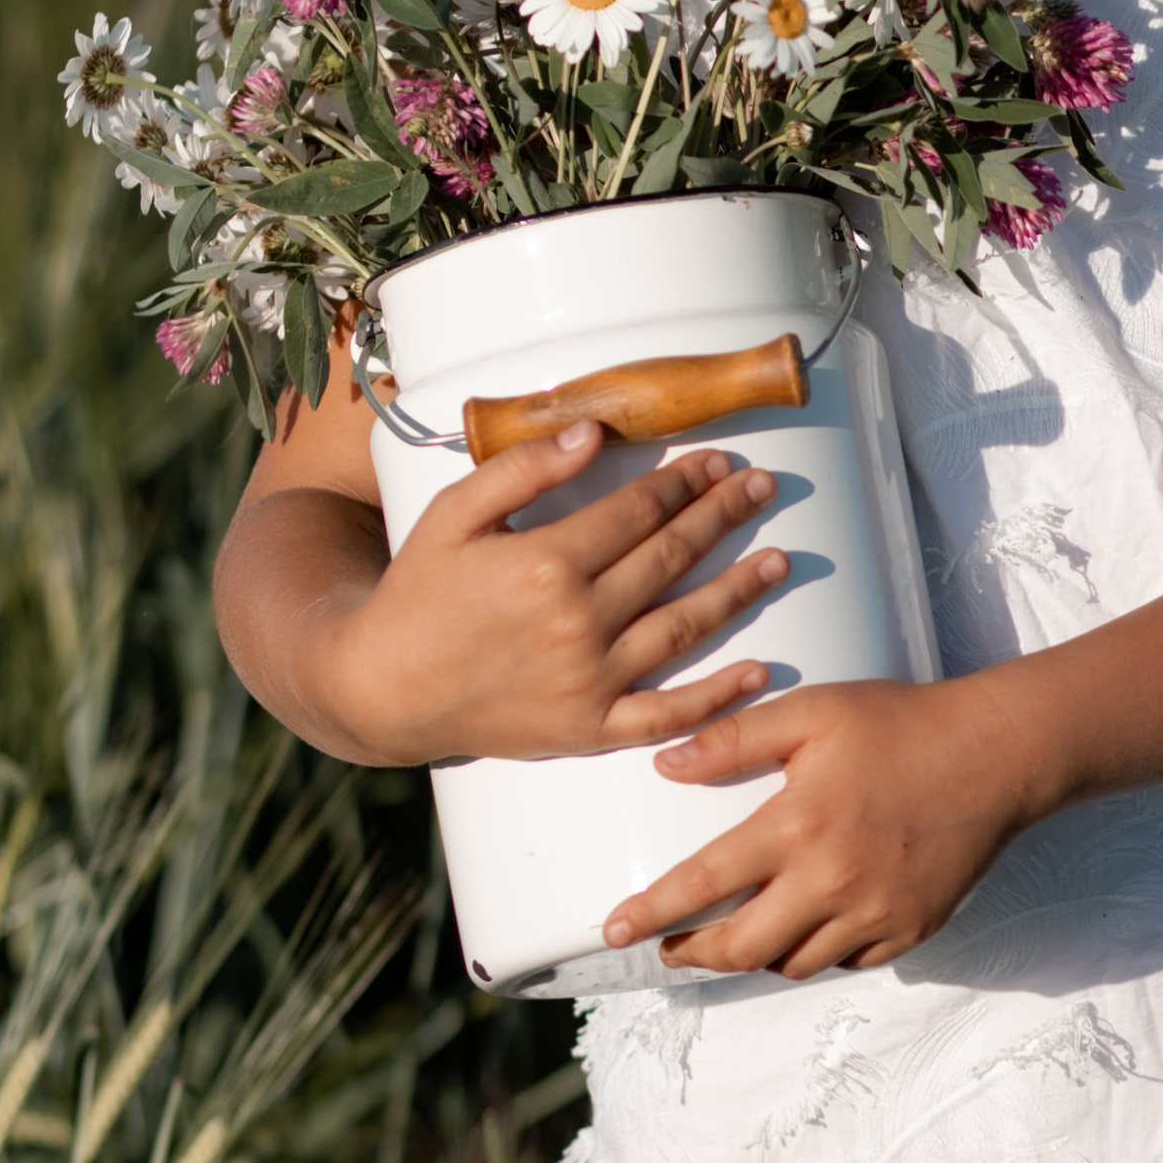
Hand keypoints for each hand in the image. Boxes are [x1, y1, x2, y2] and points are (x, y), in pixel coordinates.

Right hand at [314, 425, 789, 766]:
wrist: (383, 688)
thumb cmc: (417, 592)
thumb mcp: (453, 515)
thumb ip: (523, 470)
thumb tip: (592, 434)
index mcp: (547, 562)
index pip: (638, 512)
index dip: (683, 483)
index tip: (716, 461)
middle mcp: (577, 621)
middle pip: (671, 559)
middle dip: (722, 517)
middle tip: (762, 489)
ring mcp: (590, 680)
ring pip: (684, 628)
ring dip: (738, 591)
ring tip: (779, 560)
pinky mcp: (590, 728)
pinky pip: (667, 713)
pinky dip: (717, 696)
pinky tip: (758, 671)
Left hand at [604, 674, 1042, 977]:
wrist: (996, 756)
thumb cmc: (900, 724)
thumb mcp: (813, 713)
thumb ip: (734, 739)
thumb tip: (664, 766)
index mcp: (799, 826)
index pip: (704, 883)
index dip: (653, 913)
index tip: (615, 929)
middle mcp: (833, 882)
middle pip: (741, 948)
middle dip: (692, 954)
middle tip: (669, 946)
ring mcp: (874, 914)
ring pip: (792, 963)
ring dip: (753, 954)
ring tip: (733, 935)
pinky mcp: (909, 930)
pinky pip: (845, 961)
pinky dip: (814, 951)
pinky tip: (804, 926)